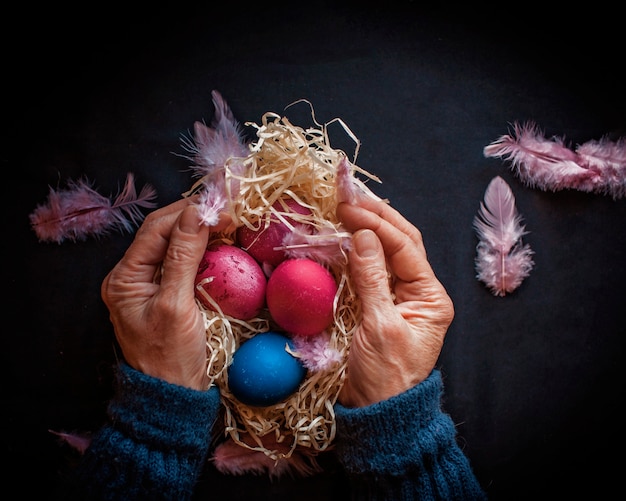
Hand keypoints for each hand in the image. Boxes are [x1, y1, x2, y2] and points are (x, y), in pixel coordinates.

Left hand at [101, 198, 230, 389]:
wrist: (174, 396)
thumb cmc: (171, 357)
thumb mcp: (177, 305)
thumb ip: (183, 257)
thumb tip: (196, 214)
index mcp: (124, 278)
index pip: (155, 230)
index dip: (186, 212)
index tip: (219, 204)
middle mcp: (131, 277)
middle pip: (162, 234)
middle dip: (193, 219)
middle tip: (227, 210)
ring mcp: (149, 285)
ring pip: (174, 246)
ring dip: (200, 233)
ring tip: (227, 223)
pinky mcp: (167, 294)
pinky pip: (183, 263)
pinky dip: (202, 252)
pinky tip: (220, 245)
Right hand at [336, 197, 453, 406]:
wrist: (376, 413)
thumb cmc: (385, 376)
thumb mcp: (379, 326)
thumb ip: (371, 279)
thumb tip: (364, 235)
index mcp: (430, 296)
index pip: (406, 247)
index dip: (377, 223)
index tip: (348, 206)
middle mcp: (418, 291)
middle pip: (399, 242)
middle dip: (375, 216)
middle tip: (347, 195)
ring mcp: (397, 296)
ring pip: (384, 252)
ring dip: (365, 229)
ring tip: (344, 206)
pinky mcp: (377, 303)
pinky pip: (367, 269)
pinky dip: (353, 251)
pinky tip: (340, 236)